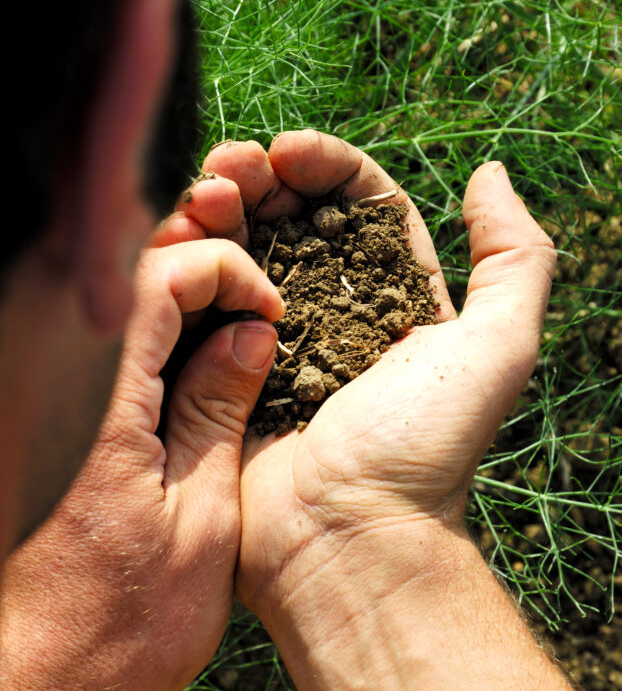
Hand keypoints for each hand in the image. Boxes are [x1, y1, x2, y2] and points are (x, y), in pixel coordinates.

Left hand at [0, 234, 282, 690]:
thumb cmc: (121, 628)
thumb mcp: (203, 522)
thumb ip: (219, 415)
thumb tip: (250, 332)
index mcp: (107, 405)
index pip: (156, 274)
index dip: (223, 270)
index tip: (270, 312)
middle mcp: (70, 395)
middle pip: (129, 278)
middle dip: (203, 274)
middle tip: (261, 312)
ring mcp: (59, 414)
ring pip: (120, 318)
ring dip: (185, 310)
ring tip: (244, 340)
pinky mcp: (58, 438)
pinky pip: (110, 362)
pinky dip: (160, 351)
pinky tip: (202, 380)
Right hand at [171, 131, 554, 620]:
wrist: (344, 540)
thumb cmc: (421, 449)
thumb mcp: (498, 350)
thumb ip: (514, 258)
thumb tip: (488, 175)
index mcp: (395, 300)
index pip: (358, 203)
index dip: (324, 164)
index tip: (287, 150)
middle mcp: (332, 315)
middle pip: (291, 219)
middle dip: (260, 178)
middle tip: (229, 165)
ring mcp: (269, 345)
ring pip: (240, 252)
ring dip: (218, 209)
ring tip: (201, 193)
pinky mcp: (220, 374)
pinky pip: (199, 305)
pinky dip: (186, 262)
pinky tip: (177, 238)